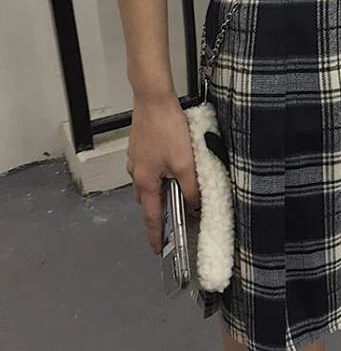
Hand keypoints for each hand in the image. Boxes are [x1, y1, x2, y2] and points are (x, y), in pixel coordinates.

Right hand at [126, 92, 200, 253]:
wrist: (154, 100)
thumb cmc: (168, 130)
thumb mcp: (186, 164)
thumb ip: (190, 188)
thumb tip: (194, 206)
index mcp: (145, 181)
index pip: (151, 216)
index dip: (155, 235)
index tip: (157, 249)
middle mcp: (136, 173)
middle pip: (148, 201)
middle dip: (159, 212)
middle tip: (174, 220)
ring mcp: (136, 159)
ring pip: (149, 184)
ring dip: (161, 192)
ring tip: (177, 194)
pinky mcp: (140, 147)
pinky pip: (150, 170)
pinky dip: (160, 176)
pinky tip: (173, 168)